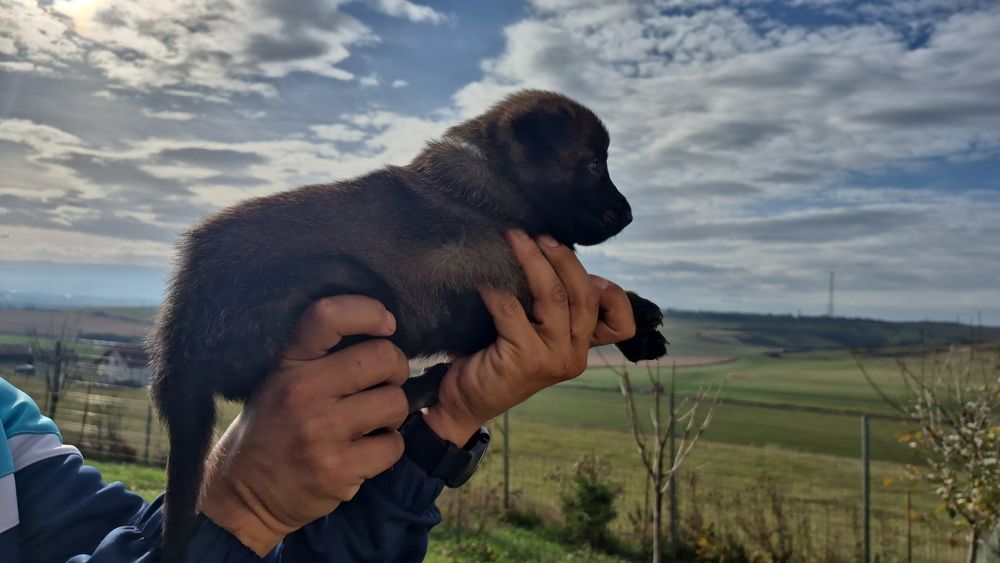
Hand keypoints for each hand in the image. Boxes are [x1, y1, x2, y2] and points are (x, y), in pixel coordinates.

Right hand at [198, 296, 409, 555]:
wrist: (244, 494)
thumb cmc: (273, 428)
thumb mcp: (279, 380)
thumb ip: (320, 356)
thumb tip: (383, 333)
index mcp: (288, 363)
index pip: (329, 315)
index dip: (369, 311)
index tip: (387, 324)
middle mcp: (302, 392)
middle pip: (384, 357)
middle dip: (396, 370)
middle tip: (384, 383)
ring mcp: (320, 432)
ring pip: (395, 402)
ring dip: (394, 412)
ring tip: (373, 421)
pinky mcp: (336, 470)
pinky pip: (393, 445)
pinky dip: (388, 448)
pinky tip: (366, 450)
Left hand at [424, 229, 636, 445]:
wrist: (465, 403)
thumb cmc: (498, 359)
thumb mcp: (535, 334)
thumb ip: (552, 309)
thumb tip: (551, 255)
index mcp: (582, 349)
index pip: (622, 324)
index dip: (613, 292)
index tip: (583, 265)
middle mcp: (574, 356)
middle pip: (585, 296)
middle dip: (564, 258)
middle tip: (540, 236)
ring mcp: (552, 359)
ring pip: (553, 296)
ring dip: (532, 260)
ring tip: (514, 239)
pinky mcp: (524, 359)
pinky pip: (512, 309)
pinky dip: (496, 288)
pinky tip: (483, 277)